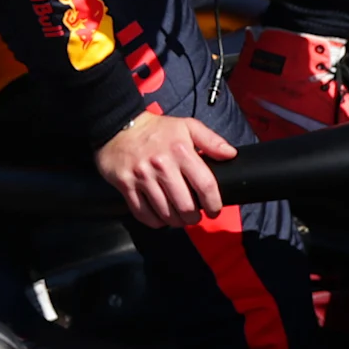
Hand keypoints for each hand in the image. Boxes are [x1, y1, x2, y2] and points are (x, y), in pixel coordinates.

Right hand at [93, 109, 236, 227]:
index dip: (214, 203)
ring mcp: (142, 177)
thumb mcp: (187, 126)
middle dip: (194, 217)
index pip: (205, 185)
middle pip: (185, 206)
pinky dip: (155, 222)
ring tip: (179, 218)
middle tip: (194, 216)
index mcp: (181, 151)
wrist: (117, 126)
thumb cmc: (156, 130)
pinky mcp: (126, 186)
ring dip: (176, 222)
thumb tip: (231, 154)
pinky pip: (143, 214)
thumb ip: (211, 140)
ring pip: (165, 213)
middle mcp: (162, 165)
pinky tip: (161, 218)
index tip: (214, 210)